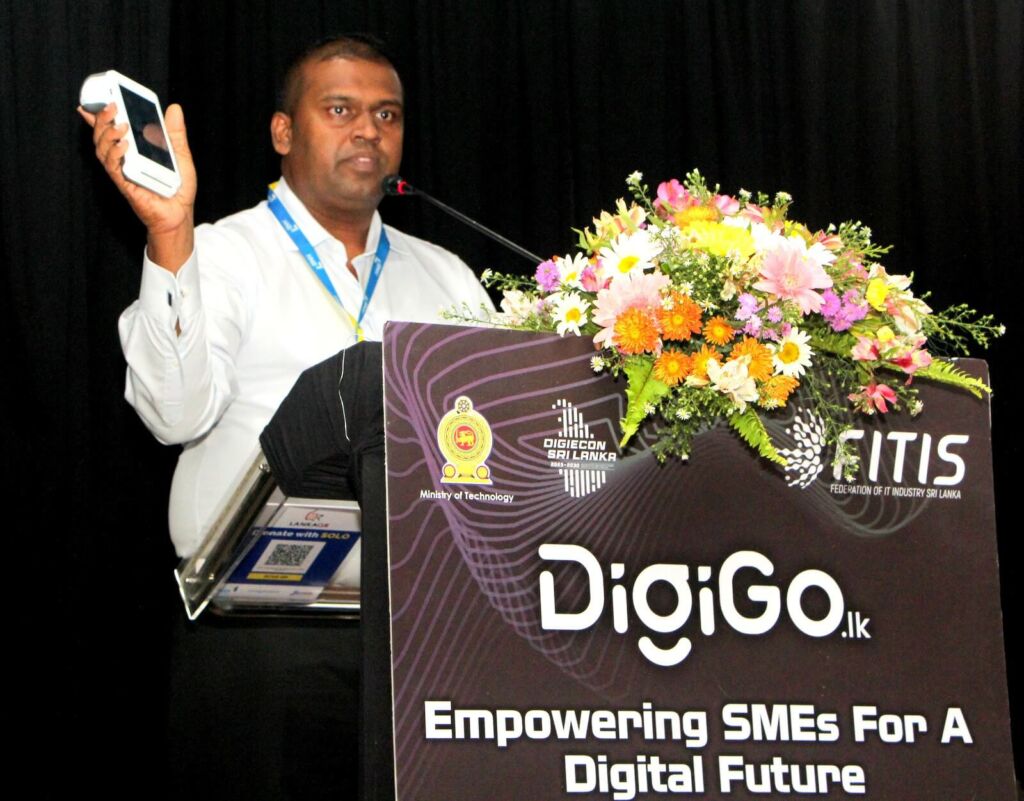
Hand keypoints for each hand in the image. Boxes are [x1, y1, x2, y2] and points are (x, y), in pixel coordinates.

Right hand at [78, 102, 196, 272]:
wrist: (180, 213)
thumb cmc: (178, 188)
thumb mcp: (180, 155)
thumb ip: (175, 133)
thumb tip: (174, 108)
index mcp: (133, 151)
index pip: (111, 130)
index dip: (98, 116)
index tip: (93, 101)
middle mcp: (123, 160)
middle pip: (102, 136)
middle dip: (102, 119)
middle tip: (112, 105)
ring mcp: (122, 172)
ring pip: (102, 150)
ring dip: (108, 134)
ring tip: (120, 124)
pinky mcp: (125, 185)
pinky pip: (113, 168)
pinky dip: (116, 154)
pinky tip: (123, 145)